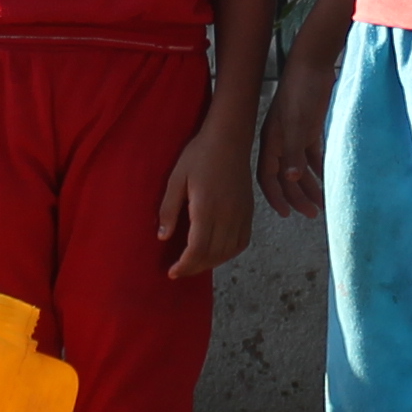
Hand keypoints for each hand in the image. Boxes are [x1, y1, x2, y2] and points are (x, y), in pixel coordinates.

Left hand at [159, 127, 256, 278]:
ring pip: (228, 252)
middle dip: (194, 268)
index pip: (197, 249)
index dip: (185, 265)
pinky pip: (241, 242)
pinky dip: (229, 254)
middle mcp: (227, 215)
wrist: (229, 139)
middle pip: (212, 254)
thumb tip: (163, 236)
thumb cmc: (199, 155)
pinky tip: (216, 253)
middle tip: (179, 271)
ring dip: (210, 263)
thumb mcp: (176, 178)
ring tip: (194, 264)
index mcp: (206, 207)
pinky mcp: (249, 212)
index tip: (172, 272)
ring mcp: (241, 215)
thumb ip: (169, 209)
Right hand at [258, 58, 334, 217]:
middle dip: (297, 196)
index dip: (276, 197)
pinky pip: (312, 155)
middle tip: (312, 213)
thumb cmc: (301, 92)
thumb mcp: (297, 125)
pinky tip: (327, 179)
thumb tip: (290, 179)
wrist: (313, 64)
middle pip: (285, 176)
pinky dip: (318, 169)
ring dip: (309, 185)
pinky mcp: (310, 128)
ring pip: (299, 167)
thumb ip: (293, 153)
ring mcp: (295, 135)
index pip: (268, 177)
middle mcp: (280, 142)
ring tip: (322, 202)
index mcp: (271, 142)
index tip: (288, 213)